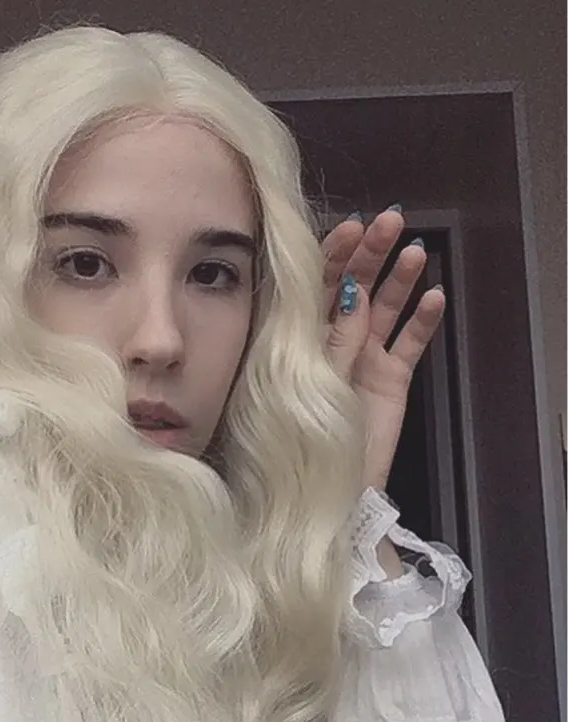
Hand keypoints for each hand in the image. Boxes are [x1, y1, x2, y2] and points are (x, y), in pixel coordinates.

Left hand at [321, 207, 445, 492]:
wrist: (330, 487)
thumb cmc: (302, 435)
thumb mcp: (311, 381)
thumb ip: (334, 339)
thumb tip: (352, 291)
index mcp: (301, 337)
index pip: (317, 285)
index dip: (332, 253)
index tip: (350, 226)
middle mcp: (333, 341)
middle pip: (355, 285)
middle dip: (372, 252)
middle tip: (392, 221)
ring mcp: (364, 357)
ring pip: (385, 307)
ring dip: (400, 278)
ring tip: (416, 251)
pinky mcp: (391, 378)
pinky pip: (411, 341)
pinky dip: (423, 319)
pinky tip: (434, 296)